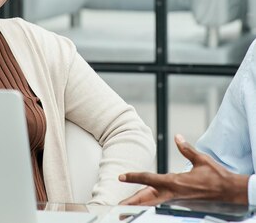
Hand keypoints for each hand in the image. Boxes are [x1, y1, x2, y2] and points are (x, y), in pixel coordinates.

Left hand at [118, 134, 248, 205]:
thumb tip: (177, 137)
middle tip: (117, 206)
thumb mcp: (201, 160)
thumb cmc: (216, 176)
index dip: (134, 177)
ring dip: (139, 205)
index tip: (121, 176)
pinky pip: (161, 204)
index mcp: (175, 182)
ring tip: (124, 208)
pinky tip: (143, 204)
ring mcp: (176, 200)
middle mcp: (173, 193)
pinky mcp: (180, 203)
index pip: (149, 179)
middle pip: (147, 198)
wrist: (229, 192)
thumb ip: (186, 149)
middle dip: (132, 202)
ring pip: (153, 203)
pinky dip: (150, 204)